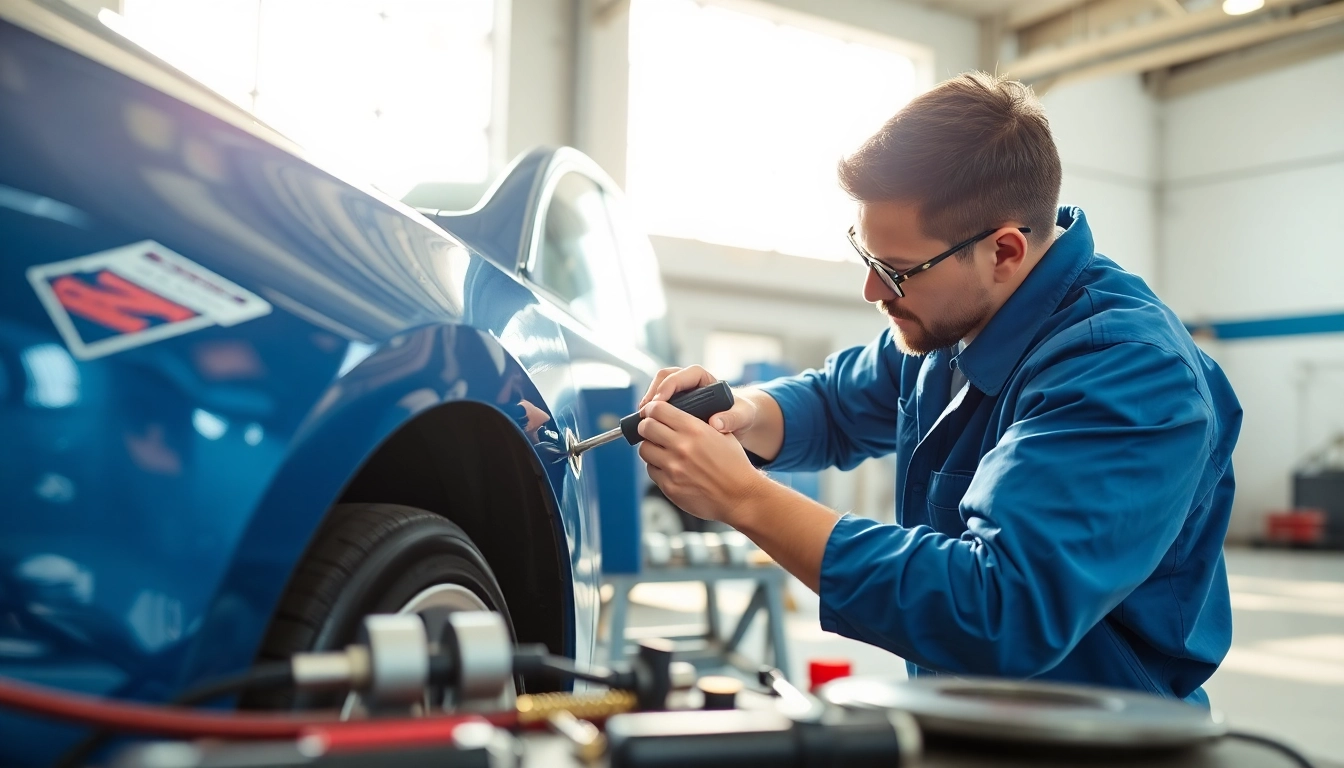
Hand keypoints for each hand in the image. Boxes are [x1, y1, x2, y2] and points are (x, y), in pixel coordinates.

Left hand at [637, 398, 765, 524]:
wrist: (741, 496)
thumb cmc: (734, 466)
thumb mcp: (722, 434)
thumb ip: (698, 423)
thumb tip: (677, 415)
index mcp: (694, 429)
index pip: (658, 409)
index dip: (652, 409)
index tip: (651, 411)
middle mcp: (681, 447)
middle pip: (645, 428)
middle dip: (646, 426)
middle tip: (650, 429)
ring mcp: (673, 468)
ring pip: (645, 450)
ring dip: (650, 447)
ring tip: (661, 450)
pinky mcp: (669, 487)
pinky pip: (651, 471)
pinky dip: (657, 467)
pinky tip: (669, 468)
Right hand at [640, 365, 758, 437]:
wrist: (740, 420)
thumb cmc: (742, 413)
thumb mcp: (742, 415)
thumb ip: (733, 418)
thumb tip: (716, 423)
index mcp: (704, 378)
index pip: (682, 375)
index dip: (668, 387)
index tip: (659, 403)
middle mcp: (690, 382)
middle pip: (664, 378)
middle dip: (653, 392)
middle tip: (645, 411)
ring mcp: (681, 392)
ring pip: (658, 388)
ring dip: (649, 402)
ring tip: (643, 418)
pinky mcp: (676, 404)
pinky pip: (658, 403)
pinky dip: (652, 412)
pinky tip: (648, 425)